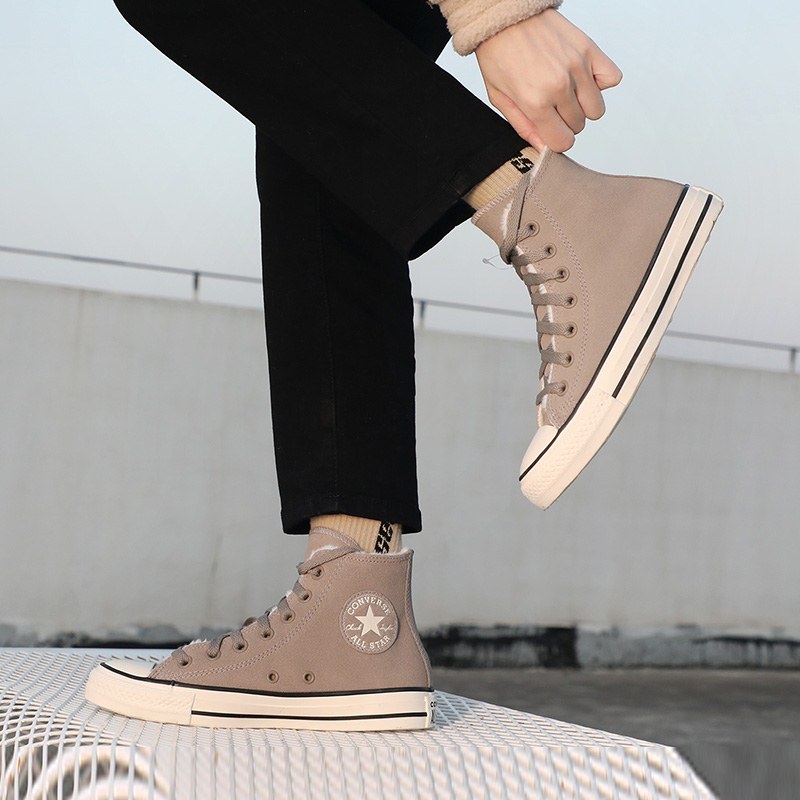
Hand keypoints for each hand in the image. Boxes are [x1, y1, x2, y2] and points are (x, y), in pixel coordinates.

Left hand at [474, 9, 621, 151]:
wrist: (505, 15)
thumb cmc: (499, 54)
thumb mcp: (500, 97)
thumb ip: (523, 126)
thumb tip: (542, 148)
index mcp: (535, 101)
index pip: (563, 142)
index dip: (555, 139)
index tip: (548, 128)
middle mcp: (559, 85)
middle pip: (579, 126)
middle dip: (565, 121)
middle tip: (550, 104)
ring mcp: (577, 66)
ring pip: (596, 110)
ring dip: (583, 106)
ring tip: (566, 91)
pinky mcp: (589, 49)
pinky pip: (612, 79)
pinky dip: (600, 83)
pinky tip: (581, 78)